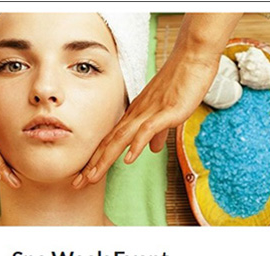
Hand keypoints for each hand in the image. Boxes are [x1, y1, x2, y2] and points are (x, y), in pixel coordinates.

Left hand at [72, 50, 219, 188]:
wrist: (192, 58)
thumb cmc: (180, 84)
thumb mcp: (165, 114)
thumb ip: (156, 133)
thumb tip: (152, 149)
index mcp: (134, 117)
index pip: (110, 141)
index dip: (95, 160)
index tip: (83, 176)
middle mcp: (136, 115)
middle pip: (109, 143)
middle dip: (92, 165)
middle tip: (77, 183)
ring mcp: (149, 113)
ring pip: (121, 138)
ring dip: (105, 159)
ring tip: (92, 177)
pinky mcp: (165, 112)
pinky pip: (147, 130)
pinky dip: (136, 145)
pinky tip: (128, 160)